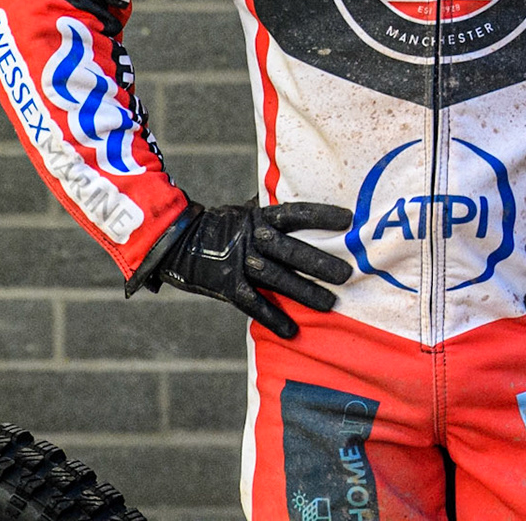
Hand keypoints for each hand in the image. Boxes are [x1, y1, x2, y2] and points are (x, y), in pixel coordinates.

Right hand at [149, 199, 352, 338]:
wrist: (176, 242)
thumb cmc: (220, 226)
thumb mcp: (245, 211)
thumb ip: (271, 210)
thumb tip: (298, 194)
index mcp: (260, 217)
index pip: (296, 214)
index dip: (321, 216)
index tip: (348, 220)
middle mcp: (253, 239)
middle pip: (291, 250)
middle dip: (320, 263)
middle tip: (347, 273)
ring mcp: (239, 263)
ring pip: (278, 279)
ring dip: (304, 293)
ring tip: (330, 304)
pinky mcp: (227, 285)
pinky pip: (253, 304)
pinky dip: (273, 318)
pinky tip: (292, 331)